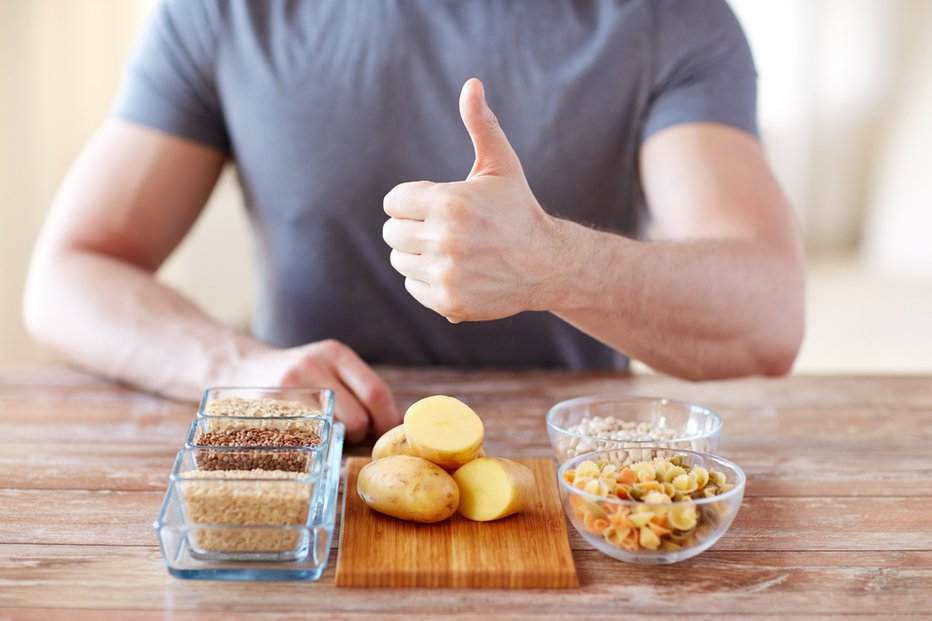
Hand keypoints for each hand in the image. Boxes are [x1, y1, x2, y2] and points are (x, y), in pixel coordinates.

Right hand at [228, 339, 399, 442]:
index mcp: (335, 353)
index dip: (387, 419)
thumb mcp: (328, 365)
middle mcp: (312, 365)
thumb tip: (396, 422)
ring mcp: (289, 387)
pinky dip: (315, 444)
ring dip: (339, 440)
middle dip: (362, 434)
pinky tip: (310, 437)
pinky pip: (307, 438)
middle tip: (354, 434)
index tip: (388, 432)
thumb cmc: (298, 375)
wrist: (242, 367)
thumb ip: (358, 386)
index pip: (376, 392)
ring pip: (334, 431)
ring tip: (329, 432)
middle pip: (358, 417)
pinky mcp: (269, 408)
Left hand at [382, 78, 559, 322]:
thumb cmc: (518, 210)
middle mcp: (444, 240)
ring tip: (451, 249)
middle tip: (444, 229)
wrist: (547, 265)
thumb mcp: (501, 165)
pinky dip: (428, 280)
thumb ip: (481, 125)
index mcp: (450, 203)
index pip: (393, 202)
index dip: (413, 202)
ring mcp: (445, 275)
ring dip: (418, 254)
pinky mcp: (447, 302)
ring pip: (400, 260)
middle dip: (413, 227)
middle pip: (392, 232)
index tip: (435, 205)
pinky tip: (456, 271)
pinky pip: (413, 286)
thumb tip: (471, 84)